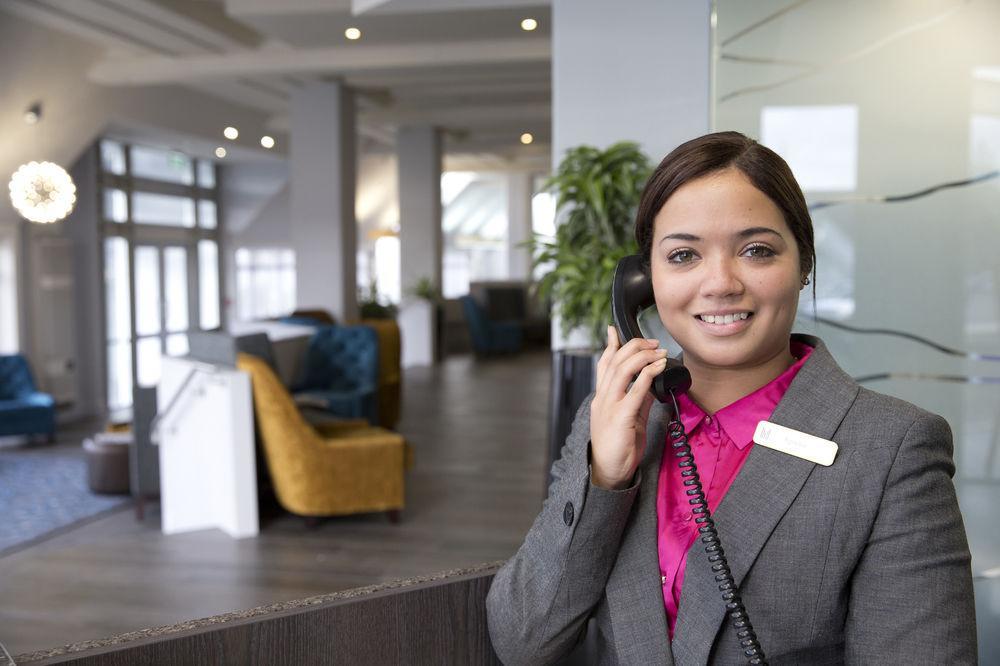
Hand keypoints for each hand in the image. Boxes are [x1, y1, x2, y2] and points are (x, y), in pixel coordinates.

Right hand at [589, 325, 666, 489]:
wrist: (609, 472)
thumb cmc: (617, 447)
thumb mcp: (628, 418)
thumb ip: (637, 399)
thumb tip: (651, 383)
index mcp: (602, 397)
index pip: (603, 364)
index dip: (610, 344)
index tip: (614, 329)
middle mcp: (603, 398)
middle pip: (614, 361)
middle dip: (634, 346)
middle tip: (652, 342)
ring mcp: (610, 407)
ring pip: (622, 370)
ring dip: (643, 356)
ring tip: (658, 351)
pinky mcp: (621, 417)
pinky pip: (635, 390)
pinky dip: (648, 374)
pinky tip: (659, 367)